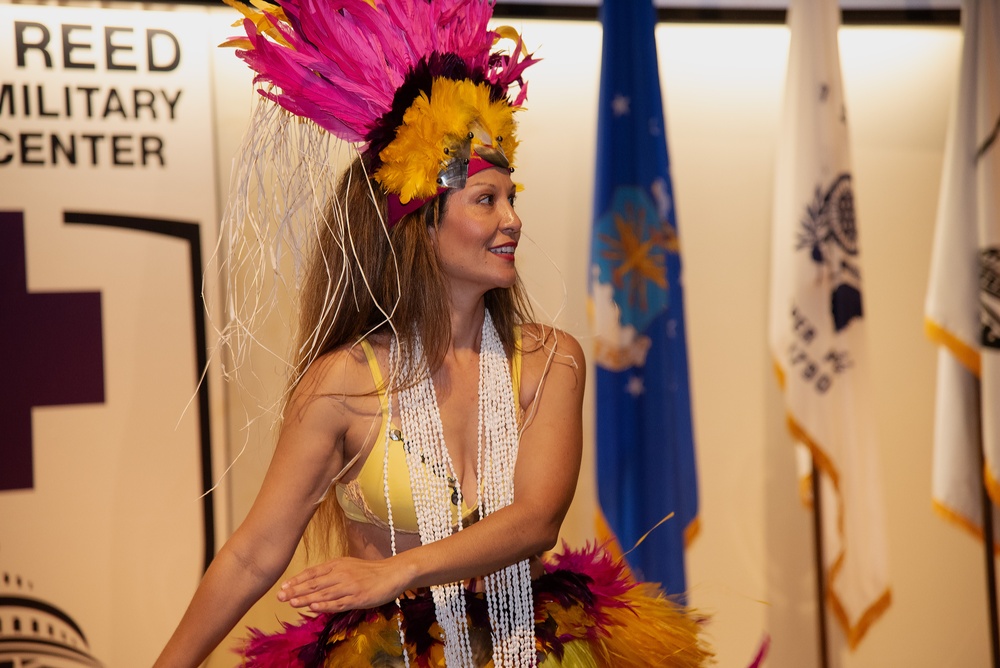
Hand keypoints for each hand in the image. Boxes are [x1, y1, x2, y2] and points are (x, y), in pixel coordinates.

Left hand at [277, 556, 409, 612]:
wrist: (393, 573)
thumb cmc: (370, 571)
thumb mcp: (349, 565)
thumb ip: (332, 572)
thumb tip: (314, 580)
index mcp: (338, 564)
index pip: (313, 573)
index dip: (297, 580)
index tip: (283, 586)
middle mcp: (341, 574)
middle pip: (315, 583)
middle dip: (296, 590)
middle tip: (280, 596)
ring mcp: (349, 586)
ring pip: (324, 593)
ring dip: (306, 598)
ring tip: (291, 603)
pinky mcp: (358, 597)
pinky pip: (338, 603)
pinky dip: (325, 605)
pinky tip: (313, 608)